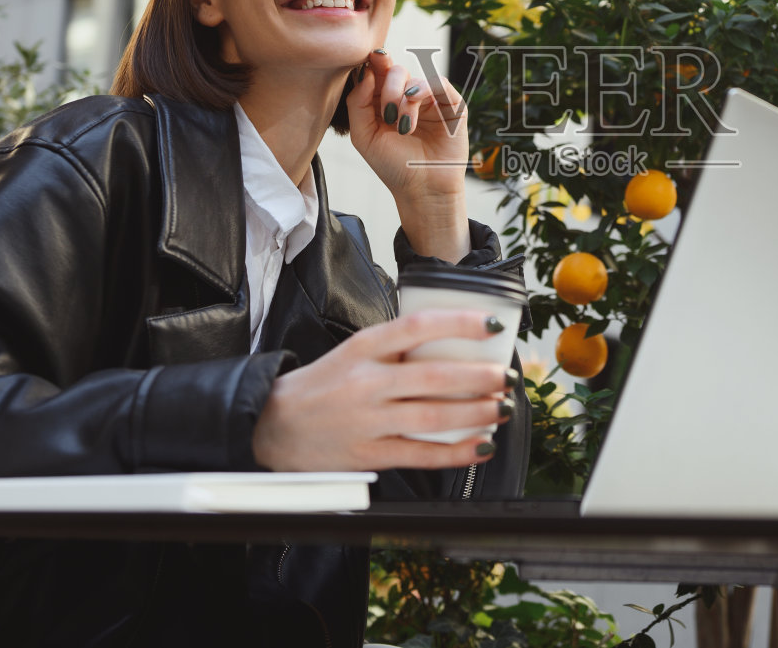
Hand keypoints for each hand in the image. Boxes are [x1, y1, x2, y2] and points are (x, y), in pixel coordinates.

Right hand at [251, 310, 513, 471]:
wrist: (272, 425)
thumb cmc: (322, 385)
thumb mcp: (354, 352)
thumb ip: (397, 349)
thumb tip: (455, 346)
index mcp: (364, 347)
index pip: (417, 326)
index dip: (458, 323)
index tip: (491, 323)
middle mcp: (366, 382)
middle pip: (433, 376)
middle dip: (479, 377)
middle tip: (506, 375)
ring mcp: (368, 420)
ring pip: (432, 417)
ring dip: (476, 413)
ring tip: (502, 408)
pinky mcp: (369, 454)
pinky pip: (421, 454)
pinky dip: (456, 452)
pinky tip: (481, 445)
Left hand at [345, 49, 468, 203]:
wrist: (422, 189)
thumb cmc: (393, 165)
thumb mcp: (364, 136)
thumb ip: (357, 103)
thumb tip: (366, 72)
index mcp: (386, 102)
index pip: (380, 73)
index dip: (374, 63)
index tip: (370, 59)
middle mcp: (408, 98)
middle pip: (396, 71)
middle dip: (387, 88)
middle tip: (387, 115)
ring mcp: (431, 101)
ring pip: (415, 78)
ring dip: (403, 98)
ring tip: (403, 126)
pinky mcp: (452, 105)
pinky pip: (439, 82)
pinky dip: (424, 88)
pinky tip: (414, 102)